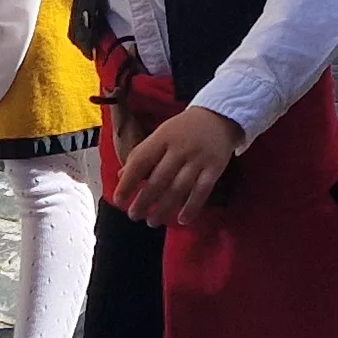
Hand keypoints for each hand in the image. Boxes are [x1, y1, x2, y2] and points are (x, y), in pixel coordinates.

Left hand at [109, 106, 244, 226]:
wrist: (220, 115)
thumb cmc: (184, 129)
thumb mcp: (161, 134)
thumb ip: (142, 154)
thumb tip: (121, 176)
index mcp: (162, 138)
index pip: (140, 162)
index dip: (127, 182)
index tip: (118, 200)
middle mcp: (179, 149)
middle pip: (158, 179)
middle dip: (144, 201)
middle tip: (134, 215)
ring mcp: (198, 159)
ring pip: (178, 189)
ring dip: (164, 208)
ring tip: (152, 221)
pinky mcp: (214, 169)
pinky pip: (202, 191)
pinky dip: (191, 207)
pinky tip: (181, 219)